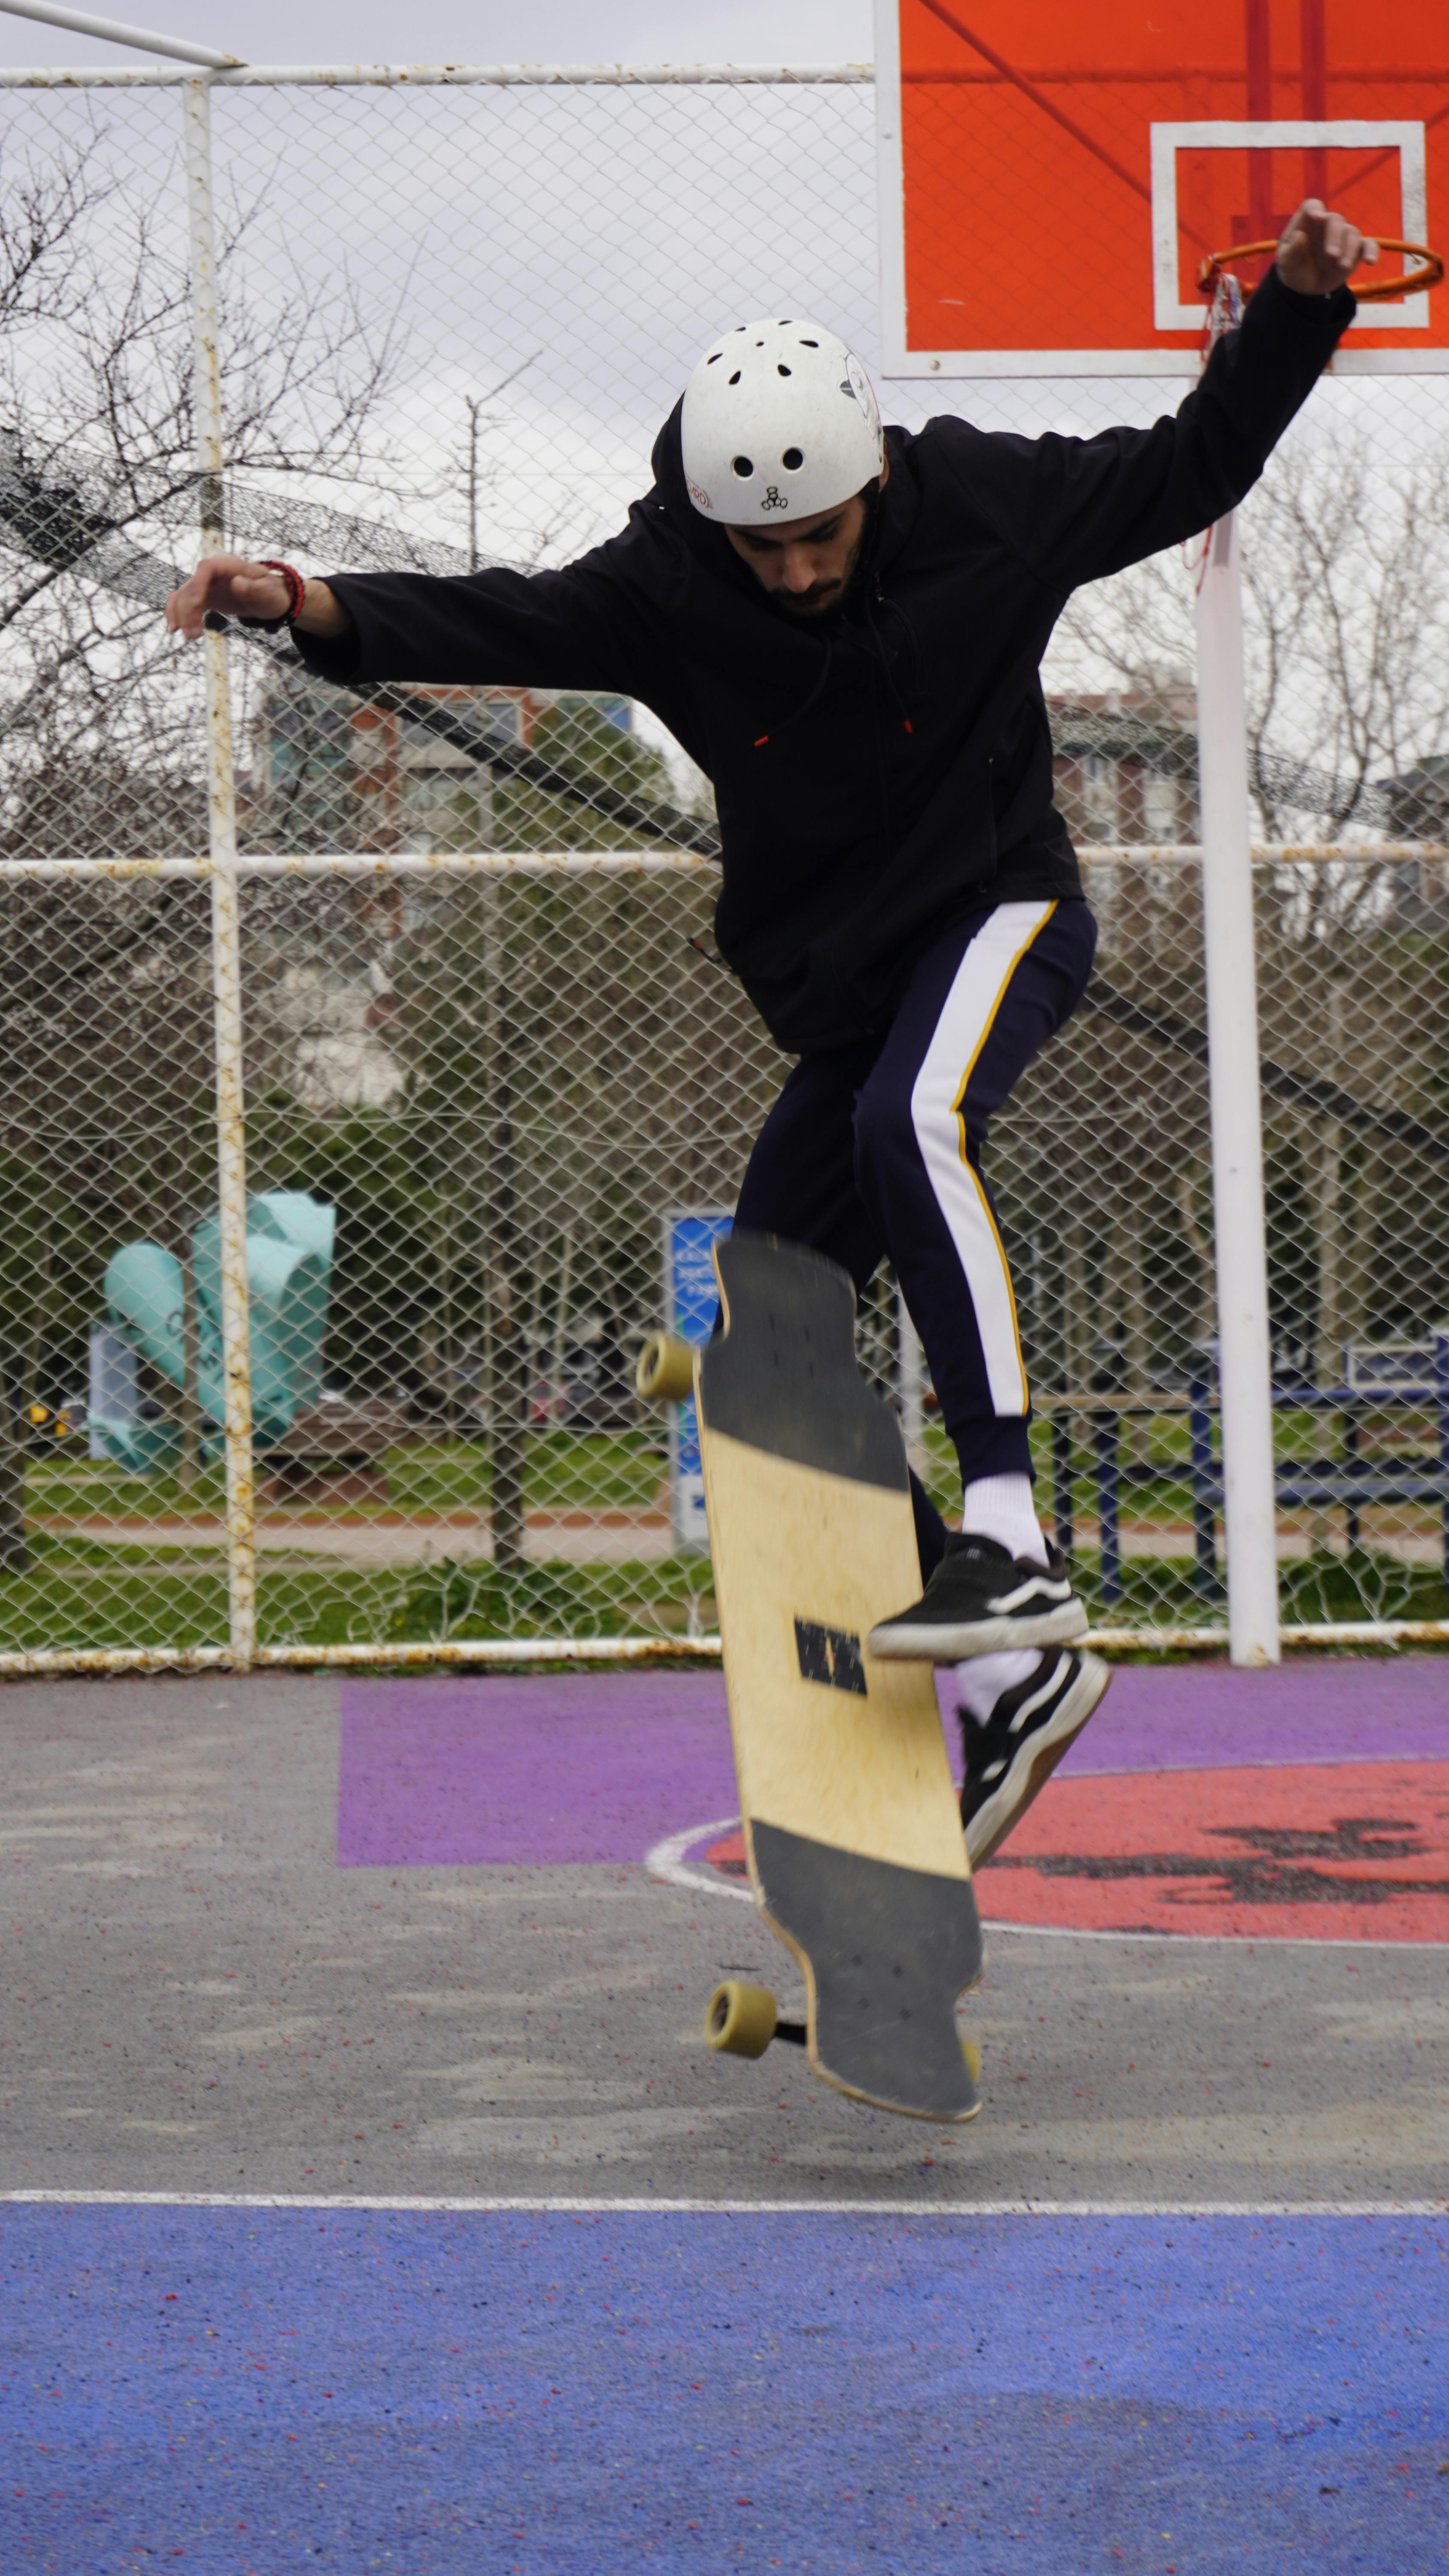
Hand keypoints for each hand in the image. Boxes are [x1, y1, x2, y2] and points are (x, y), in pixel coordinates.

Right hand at [164, 554, 347, 639]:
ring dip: (181, 615)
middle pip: (191, 585)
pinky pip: (184, 602)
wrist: (271, 598)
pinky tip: (175, 629)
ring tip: (189, 636)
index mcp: (229, 565)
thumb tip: (236, 584)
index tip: (196, 603)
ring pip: (184, 596)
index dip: (197, 585)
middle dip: (188, 609)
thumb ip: (254, 589)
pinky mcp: (203, 596)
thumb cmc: (272, 593)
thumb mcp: (268, 593)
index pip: (206, 569)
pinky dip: (177, 613)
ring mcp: (206, 584)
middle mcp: (213, 572)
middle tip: (193, 634)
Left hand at [1276, 198, 1378, 295]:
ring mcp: (1343, 236)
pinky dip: (1372, 251)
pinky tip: (1371, 262)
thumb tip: (1299, 236)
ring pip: (1352, 233)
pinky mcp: (1356, 249)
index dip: (1315, 209)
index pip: (1312, 206)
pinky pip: (1369, 244)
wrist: (1307, 286)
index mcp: (1308, 222)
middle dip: (1335, 236)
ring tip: (1342, 266)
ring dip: (1349, 249)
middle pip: (1335, 220)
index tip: (1317, 218)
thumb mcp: (1286, 263)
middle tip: (1331, 255)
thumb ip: (1291, 250)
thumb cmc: (1294, 268)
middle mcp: (1327, 225)